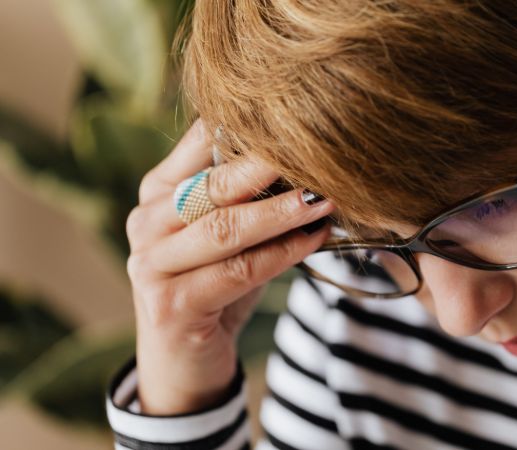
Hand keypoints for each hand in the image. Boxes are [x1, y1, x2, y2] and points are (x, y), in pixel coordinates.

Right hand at [126, 120, 333, 414]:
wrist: (184, 361)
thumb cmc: (215, 286)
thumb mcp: (228, 235)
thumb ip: (249, 198)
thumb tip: (311, 160)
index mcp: (158, 191)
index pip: (199, 143)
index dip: (245, 127)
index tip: (296, 115)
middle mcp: (147, 221)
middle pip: (213, 184)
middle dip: (268, 166)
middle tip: (316, 151)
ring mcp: (151, 264)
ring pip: (225, 228)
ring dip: (281, 212)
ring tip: (323, 199)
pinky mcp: (169, 304)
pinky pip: (237, 271)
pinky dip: (281, 254)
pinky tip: (314, 240)